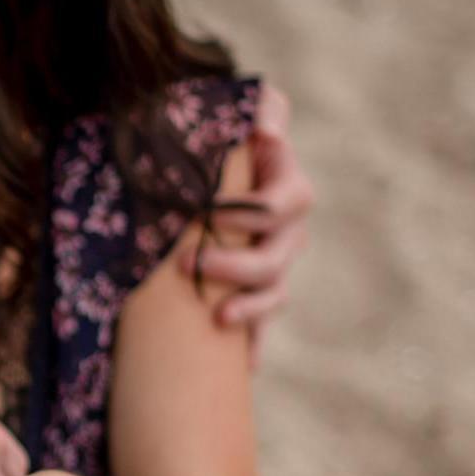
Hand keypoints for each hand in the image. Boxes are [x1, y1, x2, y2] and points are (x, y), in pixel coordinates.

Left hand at [179, 80, 312, 364]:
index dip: (253, 211)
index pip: (284, 204)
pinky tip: (246, 367)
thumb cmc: (224, 131)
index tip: (214, 209)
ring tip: (219, 319)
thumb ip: (262, 108)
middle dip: (237, 267)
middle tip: (189, 265)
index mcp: (285, 187)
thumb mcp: (244, 108)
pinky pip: (260, 324)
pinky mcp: (254, 290)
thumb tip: (265, 127)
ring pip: (274, 295)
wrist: (210, 159)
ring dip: (249, 310)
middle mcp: (286, 230)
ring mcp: (272, 263)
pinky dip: (253, 346)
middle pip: (276, 258)